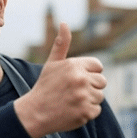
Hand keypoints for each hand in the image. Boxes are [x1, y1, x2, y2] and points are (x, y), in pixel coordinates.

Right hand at [14, 23, 106, 137]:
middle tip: (73, 92)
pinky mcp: (86, 112)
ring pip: (99, 96)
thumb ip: (61, 44)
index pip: (98, 66)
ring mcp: (84, 97)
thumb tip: (64, 23)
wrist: (34, 114)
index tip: (77, 80)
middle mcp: (80, 79)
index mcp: (74, 65)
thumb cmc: (45, 87)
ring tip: (72, 101)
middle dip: (90, 87)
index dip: (89, 73)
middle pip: (101, 82)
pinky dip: (87, 112)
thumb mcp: (52, 64)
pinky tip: (73, 111)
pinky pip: (96, 110)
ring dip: (89, 100)